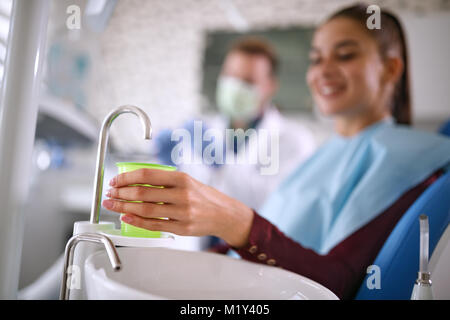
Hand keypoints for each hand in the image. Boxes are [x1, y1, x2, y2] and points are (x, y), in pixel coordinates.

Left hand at [102, 169, 253, 247]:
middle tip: (110, 194)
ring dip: (124, 207)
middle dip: (121, 193)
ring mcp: (182, 213)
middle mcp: (182, 194)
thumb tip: (133, 182)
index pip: (147, 175)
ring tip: (113, 205)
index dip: (127, 178)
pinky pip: (154, 225)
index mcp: (182, 178)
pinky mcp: (182, 228)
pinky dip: (136, 221)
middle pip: (143, 193)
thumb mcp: (187, 181)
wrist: (224, 214)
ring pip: (145, 210)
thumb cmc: (203, 196)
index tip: (115, 181)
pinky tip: (126, 217)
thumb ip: (164, 181)